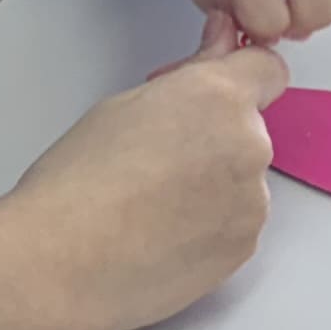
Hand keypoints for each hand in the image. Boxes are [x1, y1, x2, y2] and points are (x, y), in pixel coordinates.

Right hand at [0, 32, 288, 329]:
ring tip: (149, 202)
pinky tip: (159, 232)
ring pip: (241, 179)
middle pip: (247, 128)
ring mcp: (253, 202)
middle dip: (211, 134)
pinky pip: (235, 223)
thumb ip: (182, 85)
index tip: (217, 81)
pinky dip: (207, 225)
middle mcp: (249, 146)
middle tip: (153, 153)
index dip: (238, 73)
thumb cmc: (76, 184)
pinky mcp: (245, 248)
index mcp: (216, 98)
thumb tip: (208, 71)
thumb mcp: (119, 107)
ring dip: (211, 183)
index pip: (265, 68)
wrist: (64, 261)